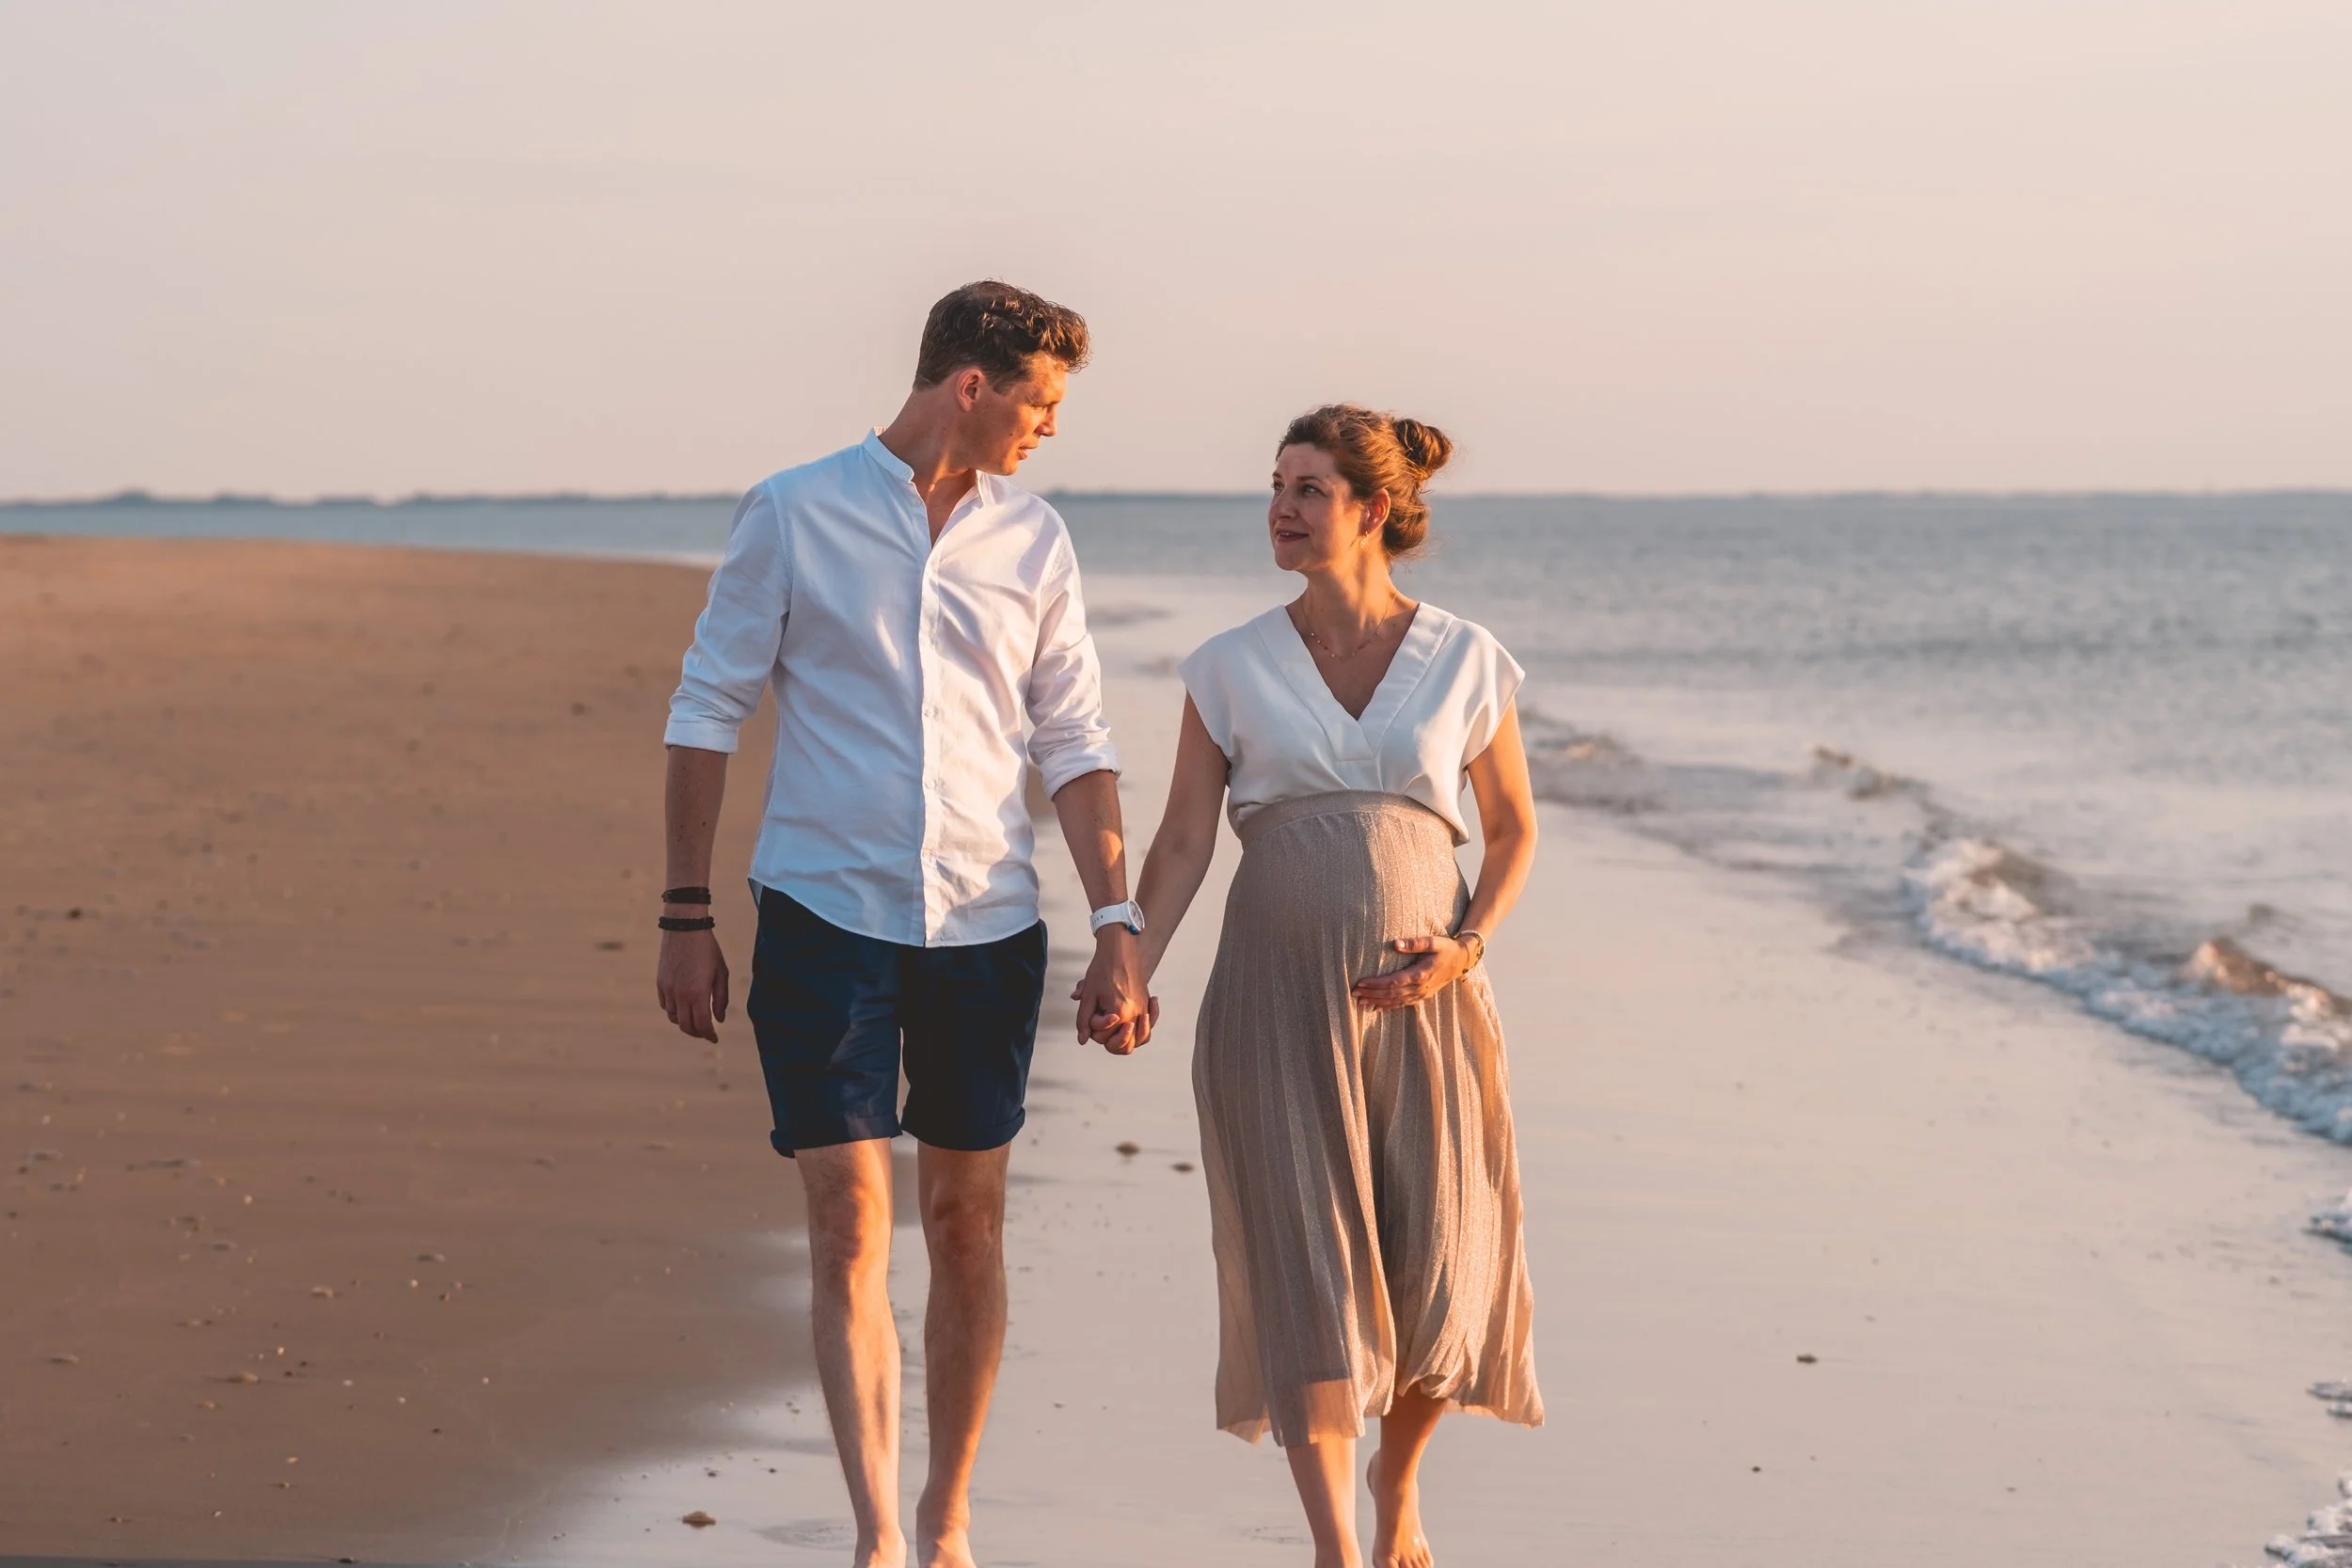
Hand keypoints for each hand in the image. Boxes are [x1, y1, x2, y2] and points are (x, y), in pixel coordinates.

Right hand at [656, 928, 729, 1041]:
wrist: (684, 928)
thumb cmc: (707, 949)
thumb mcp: (721, 972)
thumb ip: (721, 998)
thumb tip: (719, 1019)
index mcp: (698, 993)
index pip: (702, 1025)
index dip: (709, 1035)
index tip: (715, 1039)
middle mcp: (681, 994)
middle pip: (686, 1026)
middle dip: (697, 1033)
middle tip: (706, 1033)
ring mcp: (668, 989)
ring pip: (674, 1018)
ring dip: (685, 1022)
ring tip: (695, 1020)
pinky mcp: (660, 983)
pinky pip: (665, 1006)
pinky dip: (674, 1011)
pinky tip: (683, 1007)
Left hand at [1070, 929, 1150, 1054]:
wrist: (1119, 951)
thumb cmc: (1103, 969)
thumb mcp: (1089, 995)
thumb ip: (1084, 1020)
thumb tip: (1083, 1040)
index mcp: (1119, 1013)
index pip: (1105, 1037)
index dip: (1095, 1027)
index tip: (1095, 1011)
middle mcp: (1135, 1014)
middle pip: (1125, 1046)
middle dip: (1111, 1040)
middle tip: (1104, 1023)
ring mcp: (1144, 1010)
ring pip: (1141, 1039)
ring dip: (1128, 1038)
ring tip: (1118, 1028)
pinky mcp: (1147, 1003)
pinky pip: (1150, 1025)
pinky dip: (1143, 1027)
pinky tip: (1135, 1020)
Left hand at [1351, 934, 1473, 1012]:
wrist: (1462, 960)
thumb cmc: (1446, 948)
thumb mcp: (1433, 942)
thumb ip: (1414, 943)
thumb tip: (1396, 943)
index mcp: (1420, 974)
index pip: (1393, 981)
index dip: (1376, 983)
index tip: (1361, 982)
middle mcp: (1420, 987)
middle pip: (1391, 993)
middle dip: (1372, 994)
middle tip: (1354, 993)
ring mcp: (1421, 994)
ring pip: (1396, 1001)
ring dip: (1377, 1002)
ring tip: (1360, 1002)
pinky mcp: (1422, 996)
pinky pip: (1403, 1004)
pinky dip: (1389, 1007)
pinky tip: (1377, 1008)